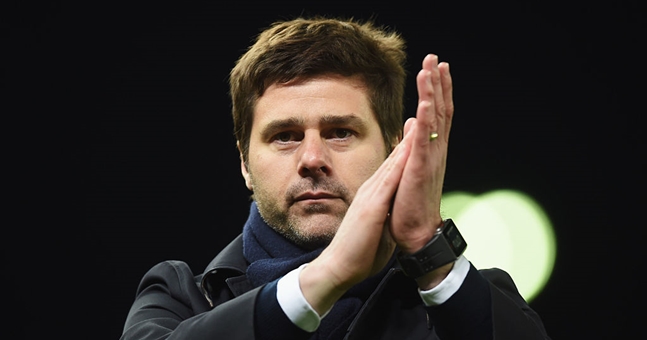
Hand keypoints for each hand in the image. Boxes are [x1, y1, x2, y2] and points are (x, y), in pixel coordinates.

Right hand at [299, 128, 414, 313]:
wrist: (338, 267)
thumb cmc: (358, 252)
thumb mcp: (376, 227)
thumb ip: (384, 215)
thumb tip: (392, 214)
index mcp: (373, 197)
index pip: (392, 169)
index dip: (406, 150)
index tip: (418, 134)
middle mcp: (371, 190)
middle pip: (393, 159)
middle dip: (409, 138)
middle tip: (422, 117)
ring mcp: (370, 196)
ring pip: (392, 164)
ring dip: (407, 143)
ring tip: (422, 122)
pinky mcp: (372, 206)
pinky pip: (389, 179)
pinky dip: (400, 162)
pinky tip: (411, 148)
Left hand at [390, 54, 453, 253]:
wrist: (415, 233)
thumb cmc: (411, 204)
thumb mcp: (411, 169)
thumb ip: (414, 145)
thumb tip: (413, 123)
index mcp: (431, 151)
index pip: (437, 115)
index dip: (437, 91)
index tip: (436, 68)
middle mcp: (435, 151)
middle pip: (440, 110)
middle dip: (438, 83)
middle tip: (436, 58)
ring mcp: (429, 159)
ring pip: (434, 119)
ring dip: (433, 93)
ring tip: (432, 68)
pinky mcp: (419, 169)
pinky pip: (424, 139)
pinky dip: (426, 119)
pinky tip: (426, 101)